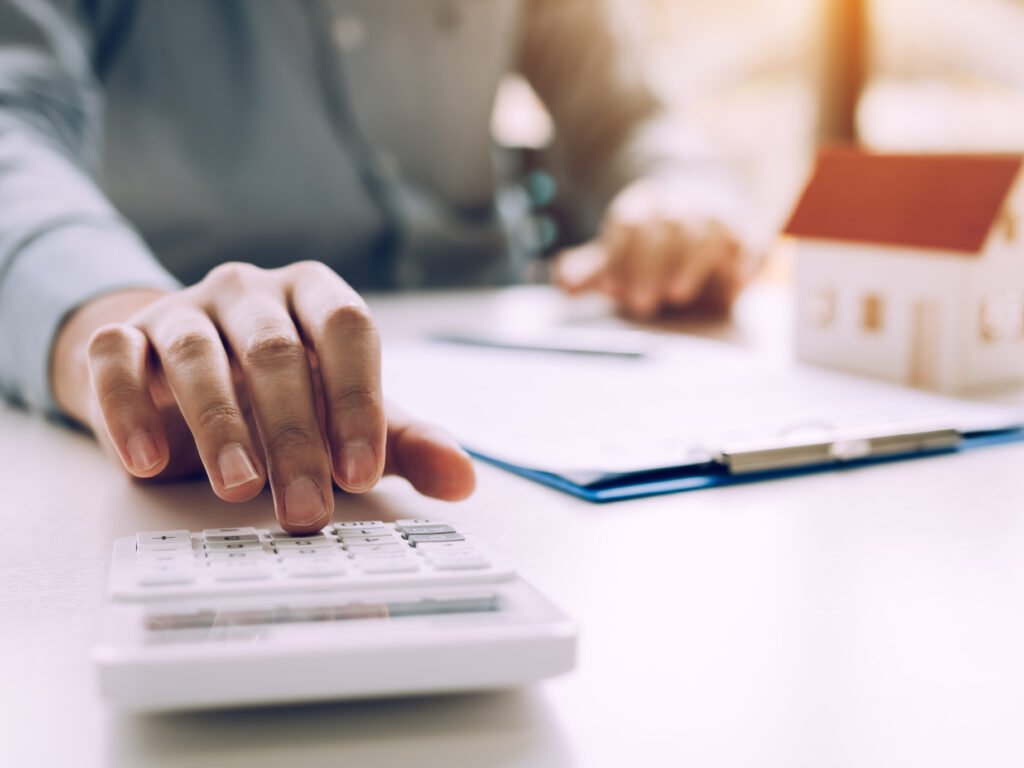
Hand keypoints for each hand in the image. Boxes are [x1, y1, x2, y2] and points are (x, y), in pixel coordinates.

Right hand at [52, 261, 474, 531]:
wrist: (182, 372)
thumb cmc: (282, 393)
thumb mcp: (347, 415)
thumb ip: (402, 442)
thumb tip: (464, 480)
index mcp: (315, 295)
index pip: (347, 328)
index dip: (357, 399)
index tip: (362, 473)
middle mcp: (251, 291)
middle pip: (276, 351)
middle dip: (295, 436)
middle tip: (307, 509)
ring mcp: (183, 309)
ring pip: (197, 354)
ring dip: (220, 426)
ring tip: (239, 490)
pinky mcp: (123, 336)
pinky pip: (114, 359)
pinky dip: (127, 409)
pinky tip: (148, 463)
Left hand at [553, 178, 754, 318]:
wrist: (705, 203)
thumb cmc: (652, 243)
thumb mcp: (618, 253)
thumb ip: (591, 269)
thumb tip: (565, 284)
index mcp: (642, 206)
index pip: (629, 225)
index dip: (618, 256)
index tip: (610, 288)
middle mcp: (679, 206)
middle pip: (664, 227)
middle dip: (649, 265)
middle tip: (638, 303)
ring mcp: (716, 217)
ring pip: (705, 230)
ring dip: (691, 262)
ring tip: (677, 293)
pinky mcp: (746, 237)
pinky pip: (749, 242)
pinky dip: (746, 260)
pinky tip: (736, 282)